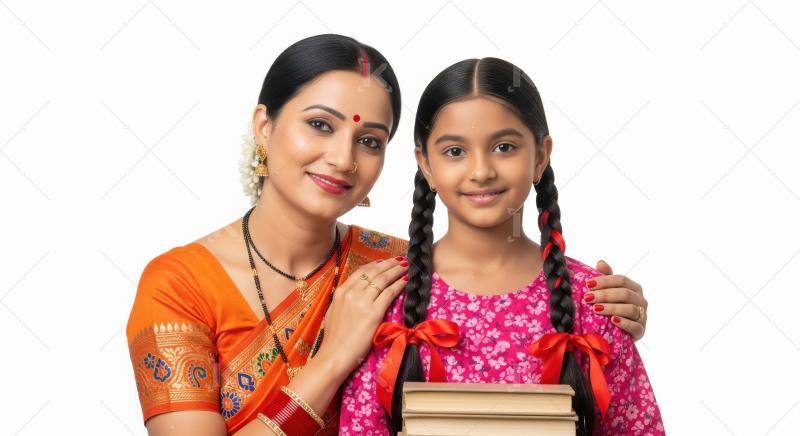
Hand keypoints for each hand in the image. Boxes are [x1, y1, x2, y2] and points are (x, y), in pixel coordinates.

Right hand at [314, 256, 408, 375]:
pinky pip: (389, 293)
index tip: (386, 261)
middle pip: (375, 272)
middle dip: (390, 264)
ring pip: (383, 279)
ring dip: (397, 270)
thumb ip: (345, 299)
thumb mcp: (334, 312)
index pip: (362, 271)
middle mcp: (352, 293)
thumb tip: (355, 292)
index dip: (376, 264)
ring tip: (406, 266)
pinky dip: (399, 284)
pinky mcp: (373, 313)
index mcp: (341, 291)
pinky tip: (406, 281)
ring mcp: (362, 302)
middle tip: (401, 260)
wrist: (335, 355)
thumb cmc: (335, 338)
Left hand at [584, 260, 647, 341]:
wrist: (620, 331)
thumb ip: (606, 277)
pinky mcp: (641, 330)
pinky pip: (634, 326)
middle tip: (588, 297)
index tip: (588, 284)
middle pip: (624, 293)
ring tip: (595, 309)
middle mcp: (640, 300)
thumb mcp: (609, 291)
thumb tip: (601, 262)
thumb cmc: (614, 307)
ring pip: (629, 309)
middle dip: (605, 295)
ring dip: (611, 308)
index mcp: (634, 288)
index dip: (604, 281)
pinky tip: (612, 320)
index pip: (621, 280)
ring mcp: (642, 316)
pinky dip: (624, 323)